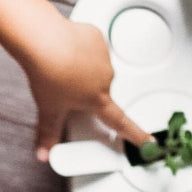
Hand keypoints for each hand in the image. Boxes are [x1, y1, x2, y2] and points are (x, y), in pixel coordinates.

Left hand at [24, 19, 149, 160]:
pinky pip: (91, 47)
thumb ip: (48, 134)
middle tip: (65, 89)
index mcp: (98, 99)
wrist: (43, 40)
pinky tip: (66, 52)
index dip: (135, 134)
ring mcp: (103, 56)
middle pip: (100, 91)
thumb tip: (43, 154)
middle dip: (86, 92)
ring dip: (83, 70)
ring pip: (96, 67)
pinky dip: (80, 51)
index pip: (120, 122)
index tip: (148, 141)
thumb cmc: (49, 73)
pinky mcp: (96, 37)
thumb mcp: (48, 110)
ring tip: (61, 69)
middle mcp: (106, 78)